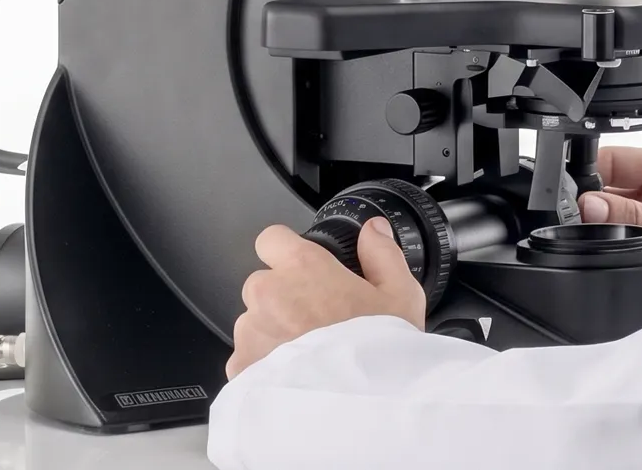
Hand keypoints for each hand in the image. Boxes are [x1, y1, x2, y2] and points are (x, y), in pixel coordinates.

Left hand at [226, 219, 425, 378]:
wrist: (358, 410)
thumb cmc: (378, 353)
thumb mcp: (400, 294)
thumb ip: (382, 253)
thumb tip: (373, 231)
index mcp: (303, 268)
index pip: (272, 239)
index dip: (288, 251)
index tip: (303, 268)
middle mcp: (268, 295)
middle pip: (263, 284)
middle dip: (283, 297)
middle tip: (317, 320)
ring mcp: (250, 334)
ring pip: (253, 323)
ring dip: (272, 332)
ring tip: (308, 355)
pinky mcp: (240, 370)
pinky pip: (247, 359)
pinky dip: (264, 366)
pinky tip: (296, 376)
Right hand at [579, 147, 641, 324]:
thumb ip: (637, 217)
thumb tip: (591, 204)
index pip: (618, 160)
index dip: (589, 173)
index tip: (568, 195)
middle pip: (610, 187)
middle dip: (591, 203)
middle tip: (575, 222)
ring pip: (613, 216)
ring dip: (600, 227)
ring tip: (590, 239)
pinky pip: (623, 240)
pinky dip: (610, 246)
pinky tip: (602, 255)